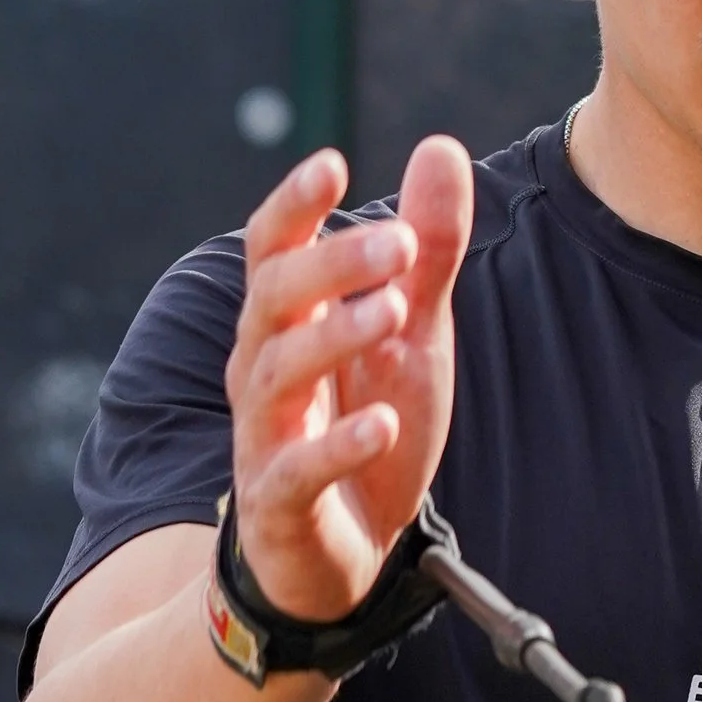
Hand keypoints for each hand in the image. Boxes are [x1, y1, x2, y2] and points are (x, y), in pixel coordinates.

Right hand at [223, 136, 473, 624]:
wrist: (339, 556)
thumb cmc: (365, 425)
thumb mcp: (410, 335)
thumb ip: (425, 252)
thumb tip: (439, 146)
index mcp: (285, 323)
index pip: (273, 249)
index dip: (294, 205)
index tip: (332, 165)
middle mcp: (261, 370)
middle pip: (274, 299)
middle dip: (330, 266)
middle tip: (397, 243)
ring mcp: (265, 438)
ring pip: (277, 376)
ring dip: (334, 339)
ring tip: (393, 313)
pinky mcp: (279, 504)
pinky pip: (297, 472)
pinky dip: (336, 446)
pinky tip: (381, 423)